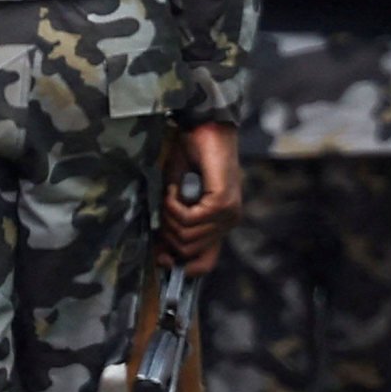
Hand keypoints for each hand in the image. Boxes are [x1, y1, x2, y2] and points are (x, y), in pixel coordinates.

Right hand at [160, 122, 241, 272]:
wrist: (205, 126)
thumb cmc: (191, 155)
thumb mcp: (177, 195)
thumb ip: (174, 224)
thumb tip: (162, 258)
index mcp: (221, 222)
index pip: (206, 263)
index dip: (181, 265)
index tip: (162, 258)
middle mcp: (229, 221)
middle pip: (188, 250)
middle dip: (167, 232)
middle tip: (164, 206)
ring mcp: (228, 213)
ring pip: (186, 236)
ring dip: (168, 216)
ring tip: (169, 193)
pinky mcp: (222, 203)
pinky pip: (188, 219)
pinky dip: (172, 204)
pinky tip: (174, 188)